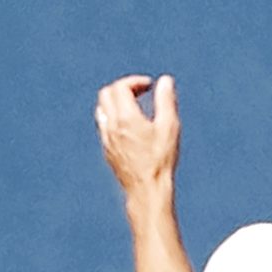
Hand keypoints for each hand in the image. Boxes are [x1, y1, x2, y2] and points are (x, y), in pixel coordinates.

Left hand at [95, 72, 184, 196]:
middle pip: (106, 94)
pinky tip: (129, 126)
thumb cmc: (160, 160)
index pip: (120, 87)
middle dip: (123, 88)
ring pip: (102, 110)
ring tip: (134, 107)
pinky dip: (113, 117)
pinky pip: (103, 126)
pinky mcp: (107, 151)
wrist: (146, 190)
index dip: (135, 81)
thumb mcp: (169, 127)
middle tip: (141, 92)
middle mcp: (111, 127)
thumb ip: (166, 101)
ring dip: (115, 102)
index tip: (149, 86)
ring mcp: (107, 139)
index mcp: (126, 118)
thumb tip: (165, 81)